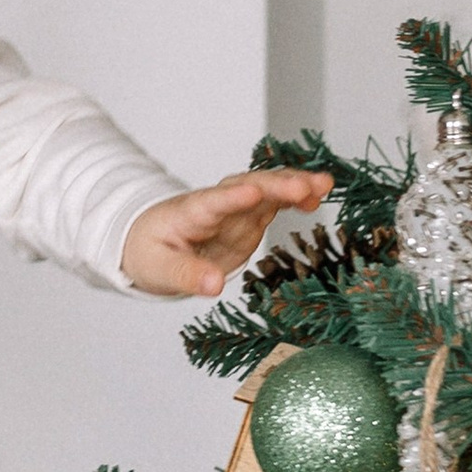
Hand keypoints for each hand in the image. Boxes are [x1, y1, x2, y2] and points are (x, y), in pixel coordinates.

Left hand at [122, 168, 331, 299]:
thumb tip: (214, 286)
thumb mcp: (160, 271)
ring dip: (293, 184)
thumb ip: (187, 276)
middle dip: (276, 186)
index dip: (231, 197)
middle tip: (306, 187)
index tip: (252, 193)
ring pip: (266, 189)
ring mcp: (235, 209)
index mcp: (190, 214)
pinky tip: (317, 197)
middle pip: (247, 187)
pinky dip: (294, 198)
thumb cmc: (150, 252)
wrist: (149, 242)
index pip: (211, 203)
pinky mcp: (248, 218)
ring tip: (323, 185)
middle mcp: (217, 205)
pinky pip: (274, 202)